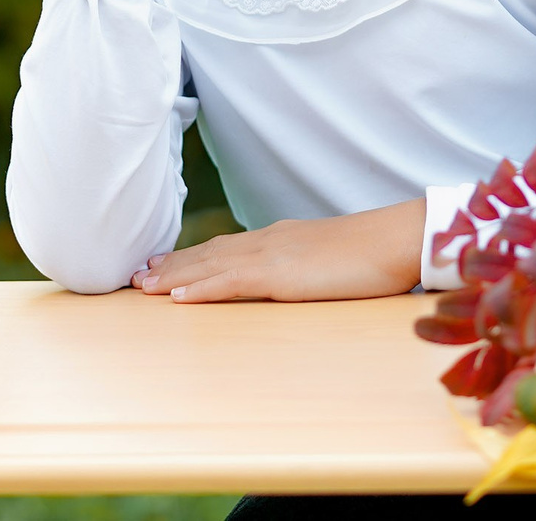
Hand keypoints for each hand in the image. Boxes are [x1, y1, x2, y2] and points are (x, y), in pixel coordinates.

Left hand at [133, 199, 425, 301]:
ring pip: (210, 265)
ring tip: (143, 286)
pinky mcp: (279, 274)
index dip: (194, 257)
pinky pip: (230, 282)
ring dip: (174, 276)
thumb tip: (302, 282)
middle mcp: (270, 242)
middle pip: (210, 253)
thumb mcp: (333, 262)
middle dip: (173, 265)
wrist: (397, 239)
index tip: (166, 263)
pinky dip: (200, 288)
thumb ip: (310, 270)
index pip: (228, 248)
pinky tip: (177, 297)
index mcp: (282, 240)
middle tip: (138, 275)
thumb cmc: (376, 256)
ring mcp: (272, 255)